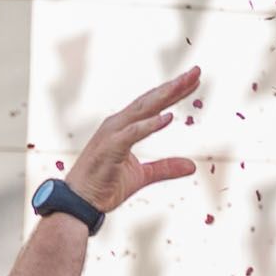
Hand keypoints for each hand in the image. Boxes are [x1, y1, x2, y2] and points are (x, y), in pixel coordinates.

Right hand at [61, 68, 206, 217]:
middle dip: (173, 86)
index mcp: (123, 127)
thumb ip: (166, 168)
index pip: (152, 105)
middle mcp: (117, 125)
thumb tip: (192, 166)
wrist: (79, 204)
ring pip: (142, 110)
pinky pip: (132, 134)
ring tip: (184, 84)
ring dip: (164, 96)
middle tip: (196, 71)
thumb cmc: (105, 186)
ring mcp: (111, 135)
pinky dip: (149, 125)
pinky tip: (168, 117)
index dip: (173, 92)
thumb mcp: (142, 177)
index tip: (194, 80)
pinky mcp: (109, 148)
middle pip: (150, 100)